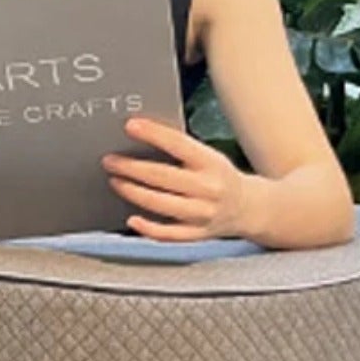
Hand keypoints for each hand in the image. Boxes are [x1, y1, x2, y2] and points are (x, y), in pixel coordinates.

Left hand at [102, 116, 252, 241]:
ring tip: (115, 181)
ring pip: (161, 204)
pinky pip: (168, 234)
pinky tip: (131, 219)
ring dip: (132, 192)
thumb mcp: (208, 156)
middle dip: (130, 167)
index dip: (152, 134)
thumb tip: (141, 137)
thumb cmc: (219, 176)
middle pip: (162, 176)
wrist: (249, 208)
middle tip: (110, 160)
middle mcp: (208, 189)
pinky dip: (148, 228)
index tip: (130, 126)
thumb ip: (180, 150)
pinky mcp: (197, 234)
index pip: (178, 144)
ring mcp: (203, 214)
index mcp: (211, 163)